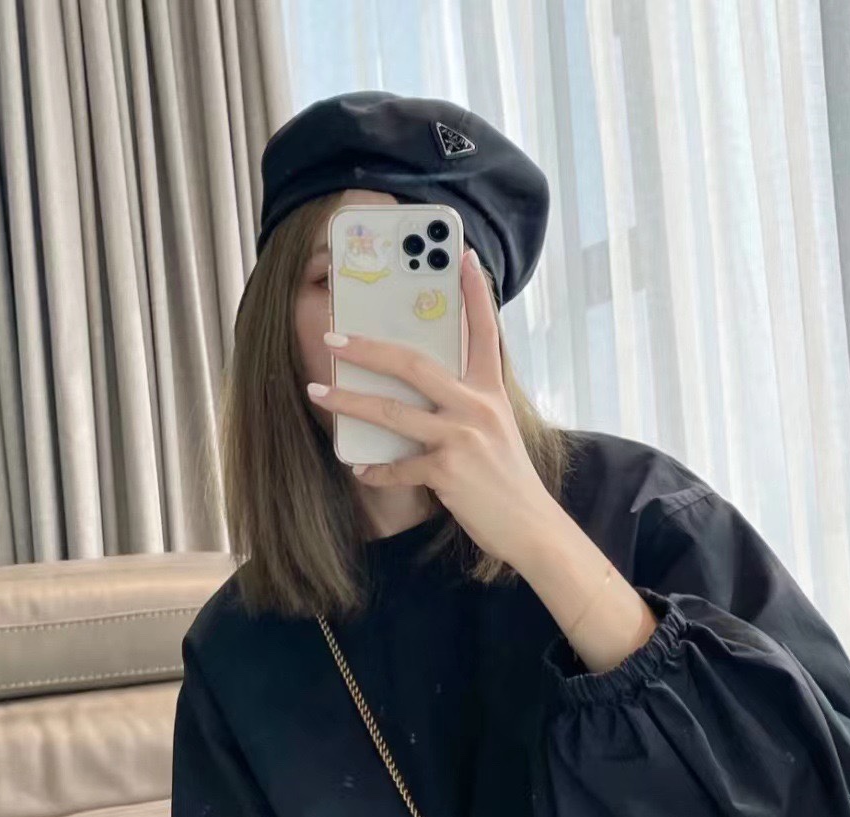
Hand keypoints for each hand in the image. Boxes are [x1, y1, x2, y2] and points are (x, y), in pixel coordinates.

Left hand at [306, 248, 559, 567]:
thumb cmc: (507, 480)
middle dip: (367, 349)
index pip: (484, 331)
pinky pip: (399, 466)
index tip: (462, 256)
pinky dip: (376, 469)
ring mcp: (462, 437)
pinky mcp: (449, 470)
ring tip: (318, 393)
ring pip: (393, 412)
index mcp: (491, 391)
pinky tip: (360, 469)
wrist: (531, 527)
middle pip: (414, 363)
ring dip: (349, 403)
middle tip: (333, 339)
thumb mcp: (496, 431)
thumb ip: (466, 405)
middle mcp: (478, 406)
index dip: (474, 293)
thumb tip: (419, 390)